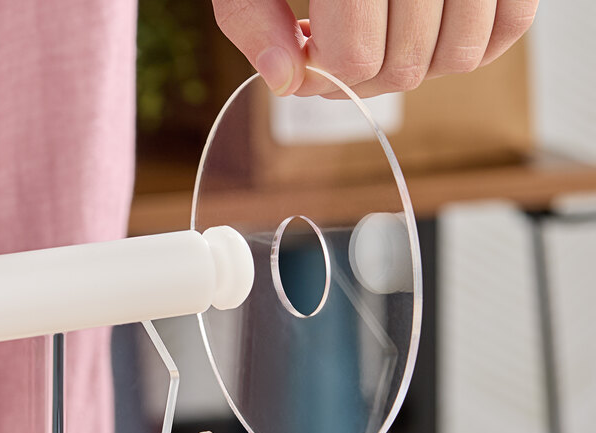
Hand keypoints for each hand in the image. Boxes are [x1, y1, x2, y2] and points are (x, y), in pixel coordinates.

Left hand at [212, 0, 537, 97]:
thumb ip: (253, 16)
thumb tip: (285, 83)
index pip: (356, 57)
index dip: (326, 77)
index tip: (308, 59)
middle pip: (406, 67)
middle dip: (364, 78)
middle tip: (337, 51)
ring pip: (459, 56)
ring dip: (414, 65)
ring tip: (380, 35)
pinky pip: (513, 24)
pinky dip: (472, 43)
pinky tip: (429, 31)